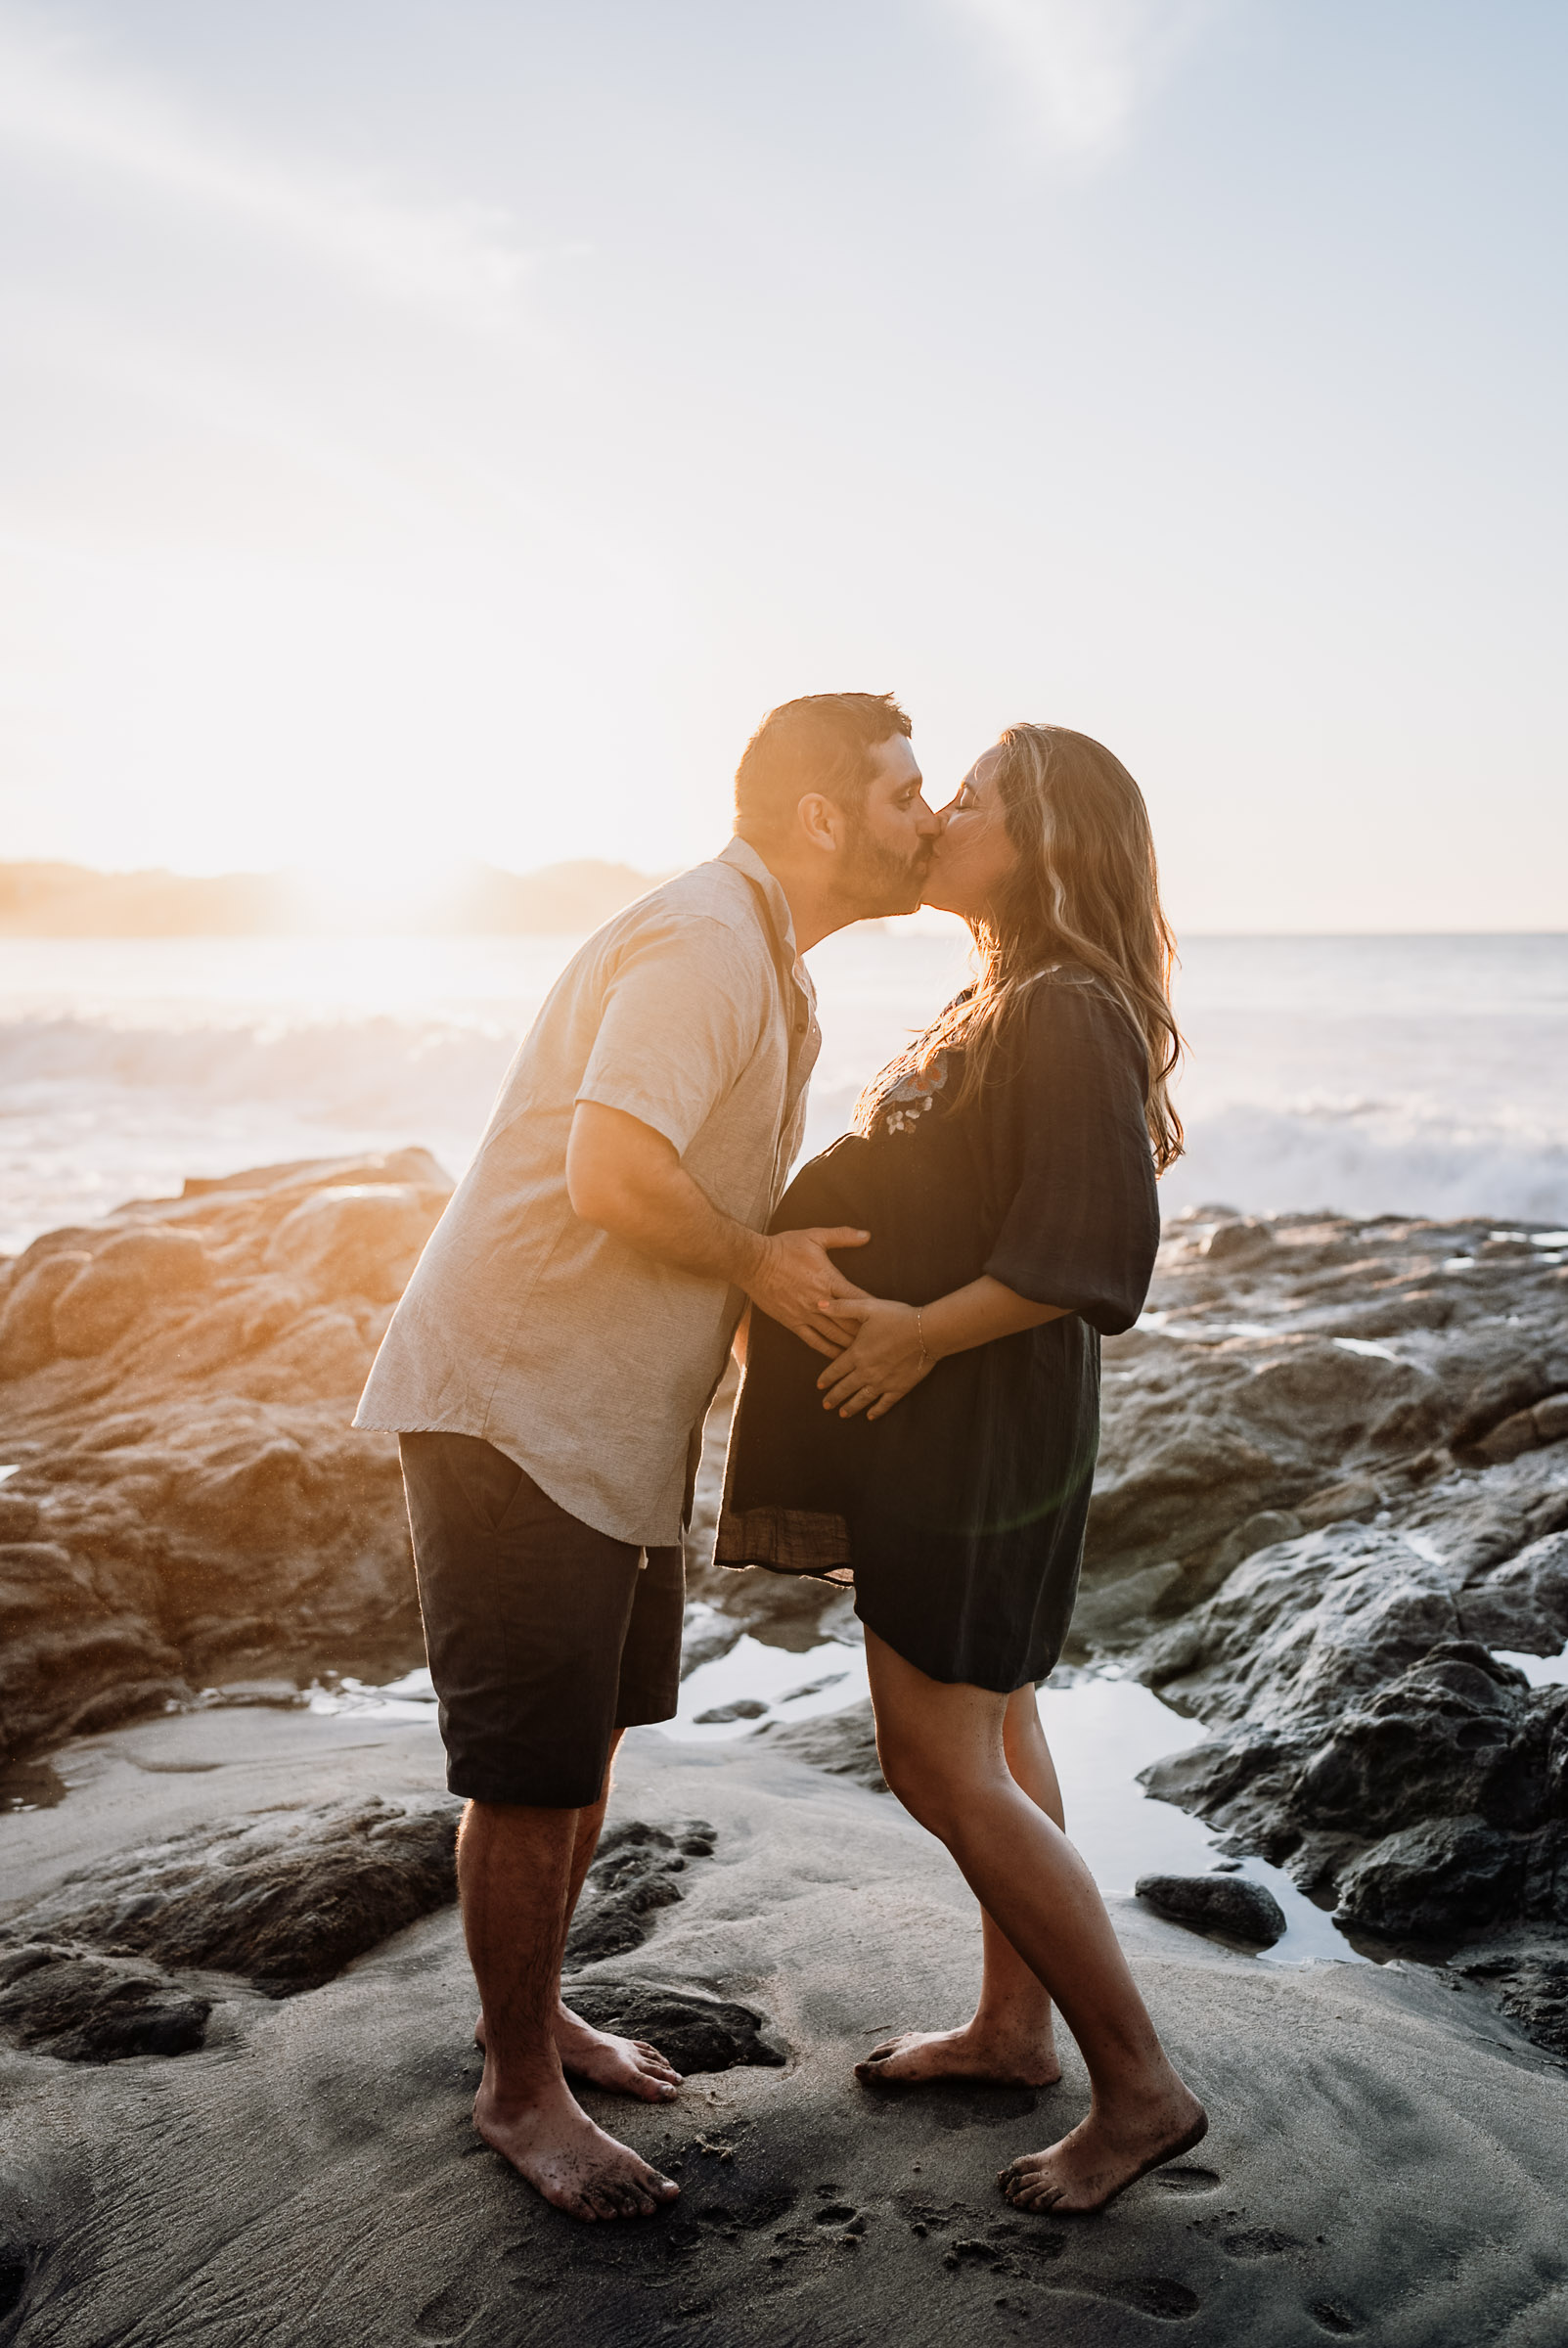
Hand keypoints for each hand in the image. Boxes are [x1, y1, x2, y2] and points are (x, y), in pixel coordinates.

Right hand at [743, 1227, 870, 1357]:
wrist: (753, 1263)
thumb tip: (867, 1235)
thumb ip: (843, 1236)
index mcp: (829, 1280)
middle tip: (882, 1341)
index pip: (859, 1299)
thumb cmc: (784, 1247)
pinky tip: (838, 1358)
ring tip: (867, 1353)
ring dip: (850, 1345)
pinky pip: (814, 1341)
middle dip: (867, 1333)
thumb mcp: (815, 1236)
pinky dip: (828, 1350)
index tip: (888, 1317)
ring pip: (834, 1335)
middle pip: (850, 1323)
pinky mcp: (793, 1322)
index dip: (875, 1309)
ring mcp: (806, 1314)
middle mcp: (820, 1301)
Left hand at [815, 1297, 932, 1418]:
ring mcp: (883, 1382)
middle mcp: (866, 1372)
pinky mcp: (899, 1388)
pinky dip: (876, 1411)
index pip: (835, 1370)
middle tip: (826, 1405)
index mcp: (856, 1354)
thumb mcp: (866, 1307)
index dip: (826, 1379)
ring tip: (843, 1414)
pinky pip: (884, 1404)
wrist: (927, 1332)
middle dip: (834, 1397)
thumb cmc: (897, 1317)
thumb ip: (841, 1307)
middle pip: (845, 1388)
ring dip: (851, 1408)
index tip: (819, 1386)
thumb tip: (819, 1304)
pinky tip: (871, 1416)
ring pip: (862, 1399)